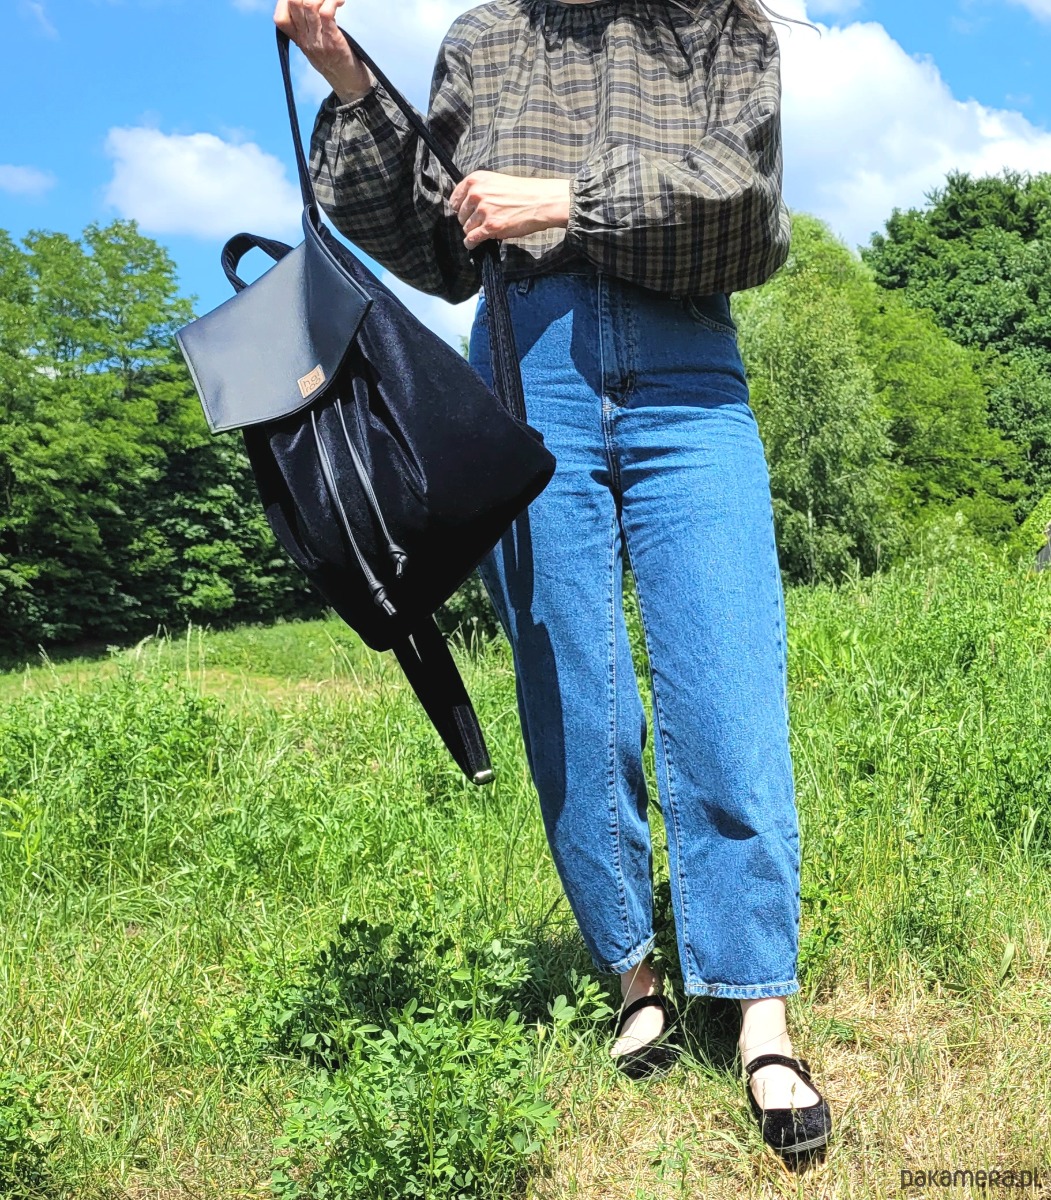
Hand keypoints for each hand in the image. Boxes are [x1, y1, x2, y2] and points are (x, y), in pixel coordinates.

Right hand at [274, 0, 373, 99]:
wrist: (348, 83)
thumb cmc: (333, 59)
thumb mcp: (312, 45)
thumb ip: (305, 27)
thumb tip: (304, 4)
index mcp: (297, 39)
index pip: (279, 18)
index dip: (286, 1)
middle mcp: (304, 39)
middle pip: (294, 3)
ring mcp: (317, 40)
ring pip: (310, 5)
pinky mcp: (333, 40)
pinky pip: (326, 13)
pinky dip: (332, 1)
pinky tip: (340, 2)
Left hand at [449, 172, 570, 249]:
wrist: (540, 201)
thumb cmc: (521, 192)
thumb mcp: (495, 182)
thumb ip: (479, 190)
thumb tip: (465, 205)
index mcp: (476, 180)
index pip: (455, 199)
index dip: (460, 209)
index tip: (465, 213)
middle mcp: (477, 194)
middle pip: (461, 215)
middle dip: (468, 220)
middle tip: (481, 222)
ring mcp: (483, 210)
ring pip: (466, 228)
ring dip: (473, 232)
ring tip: (484, 230)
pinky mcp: (490, 226)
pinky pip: (472, 238)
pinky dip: (471, 243)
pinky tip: (473, 244)